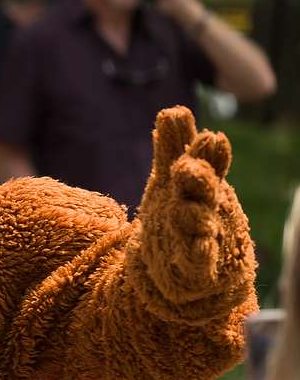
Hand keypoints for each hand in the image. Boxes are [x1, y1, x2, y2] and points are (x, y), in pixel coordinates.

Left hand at [127, 107, 252, 322]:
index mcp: (201, 185)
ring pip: (201, 223)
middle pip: (204, 190)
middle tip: (186, 166)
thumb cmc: (183, 215)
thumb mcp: (171, 181)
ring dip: (194, 214)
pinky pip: (200, 259)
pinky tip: (200, 246)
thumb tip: (172, 110)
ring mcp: (204, 236)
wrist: (192, 269)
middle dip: (198, 178)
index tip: (205, 135)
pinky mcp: (198, 266)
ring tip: (184, 208)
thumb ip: (172, 148)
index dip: (204, 152)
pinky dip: (200, 252)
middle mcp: (207, 207)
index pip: (204, 163)